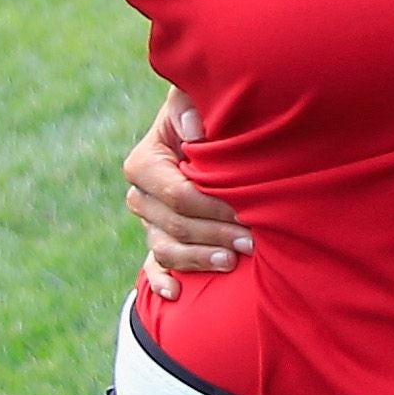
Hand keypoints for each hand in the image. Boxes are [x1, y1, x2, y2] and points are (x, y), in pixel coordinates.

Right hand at [126, 91, 248, 301]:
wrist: (215, 136)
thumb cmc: (210, 115)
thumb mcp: (197, 100)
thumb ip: (191, 107)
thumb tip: (194, 130)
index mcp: (146, 162)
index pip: (175, 193)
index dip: (210, 205)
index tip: (245, 210)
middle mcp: (142, 195)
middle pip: (173, 225)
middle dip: (214, 234)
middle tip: (251, 241)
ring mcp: (150, 222)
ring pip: (166, 249)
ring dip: (198, 259)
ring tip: (231, 263)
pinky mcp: (161, 241)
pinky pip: (153, 268)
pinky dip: (161, 282)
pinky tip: (176, 294)